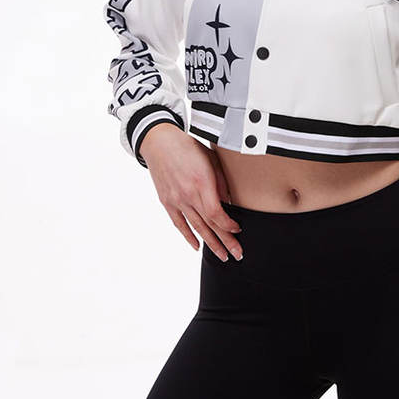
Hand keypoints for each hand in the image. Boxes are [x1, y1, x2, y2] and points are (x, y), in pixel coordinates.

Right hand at [139, 124, 242, 260]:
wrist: (159, 142)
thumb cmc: (188, 147)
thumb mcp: (211, 159)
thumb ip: (221, 182)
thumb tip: (230, 202)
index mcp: (201, 182)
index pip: (217, 214)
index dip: (229, 226)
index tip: (238, 229)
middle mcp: (188, 194)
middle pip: (209, 225)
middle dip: (225, 242)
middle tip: (238, 255)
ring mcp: (176, 200)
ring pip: (196, 228)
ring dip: (210, 244)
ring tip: (222, 256)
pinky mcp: (167, 201)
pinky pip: (179, 223)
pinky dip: (188, 236)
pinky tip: (197, 246)